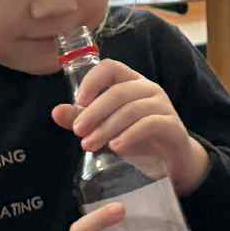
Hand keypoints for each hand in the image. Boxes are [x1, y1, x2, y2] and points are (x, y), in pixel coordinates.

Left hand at [54, 59, 208, 193]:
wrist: (172, 163)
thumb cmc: (137, 140)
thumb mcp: (106, 129)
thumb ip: (83, 119)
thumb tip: (56, 111)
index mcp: (131, 83)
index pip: (111, 67)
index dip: (93, 80)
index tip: (78, 101)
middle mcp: (149, 89)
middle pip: (119, 91)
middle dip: (94, 112)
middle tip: (78, 131)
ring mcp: (164, 106)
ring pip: (132, 109)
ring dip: (107, 127)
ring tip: (90, 145)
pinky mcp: (173, 127)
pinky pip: (151, 124)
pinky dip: (131, 135)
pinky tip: (116, 147)